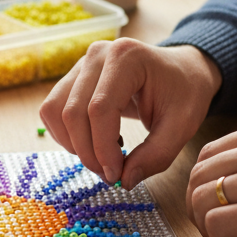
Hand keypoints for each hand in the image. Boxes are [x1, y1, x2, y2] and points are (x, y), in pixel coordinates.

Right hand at [39, 39, 222, 189]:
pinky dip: (66, 135)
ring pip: (54, 111)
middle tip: (110, 174)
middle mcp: (97, 55)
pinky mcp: (73, 77)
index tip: (117, 175)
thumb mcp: (182, 125)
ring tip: (103, 157)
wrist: (182, 70)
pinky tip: (94, 140)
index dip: (102, 148)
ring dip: (73, 145)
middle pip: (72, 112)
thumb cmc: (185, 93)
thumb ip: (156, 155)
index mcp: (127, 57)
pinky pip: (51, 110)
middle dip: (87, 152)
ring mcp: (81, 63)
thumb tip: (124, 181)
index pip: (99, 109)